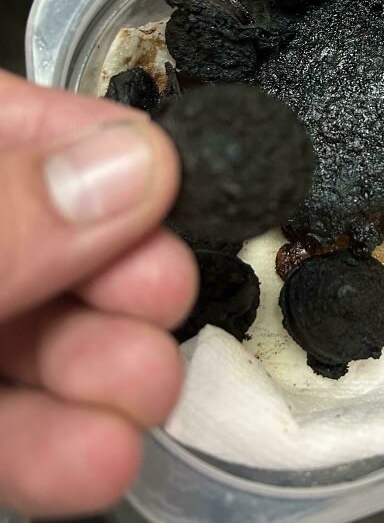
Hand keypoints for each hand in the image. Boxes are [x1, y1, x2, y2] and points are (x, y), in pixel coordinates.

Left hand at [0, 71, 196, 516]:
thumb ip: (4, 216)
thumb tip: (136, 163)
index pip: (11, 122)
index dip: (94, 141)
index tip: (171, 172)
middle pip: (45, 229)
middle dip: (116, 268)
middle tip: (168, 294)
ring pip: (33, 332)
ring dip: (103, 366)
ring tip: (149, 390)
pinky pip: (3, 423)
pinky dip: (54, 446)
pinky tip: (101, 457)